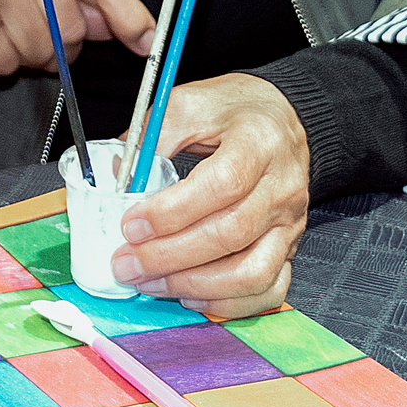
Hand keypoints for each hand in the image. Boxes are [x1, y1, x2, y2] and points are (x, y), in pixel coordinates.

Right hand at [0, 0, 155, 75]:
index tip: (147, 44)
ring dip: (33, 53)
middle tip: (42, 24)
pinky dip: (3, 61)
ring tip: (12, 27)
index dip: (127, 14)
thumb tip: (141, 35)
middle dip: (65, 42)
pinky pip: (5, 64)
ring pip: (39, 51)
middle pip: (70, 28)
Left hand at [111, 73, 309, 318]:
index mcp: (259, 142)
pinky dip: (228, 302)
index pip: (222, 184)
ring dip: (193, 285)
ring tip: (150, 283)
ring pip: (251, 272)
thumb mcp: (189, 103)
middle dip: (170, 257)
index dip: (172, 212)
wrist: (278, 120)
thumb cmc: (233, 113)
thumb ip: (152, 137)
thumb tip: (117, 178)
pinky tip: (191, 295)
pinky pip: (268, 289)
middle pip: (231, 234)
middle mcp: (282, 186)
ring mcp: (289, 223)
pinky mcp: (288, 248)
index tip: (130, 225)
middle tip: (126, 263)